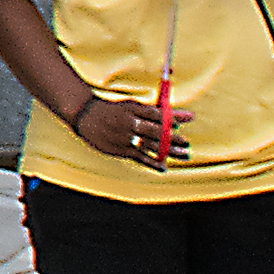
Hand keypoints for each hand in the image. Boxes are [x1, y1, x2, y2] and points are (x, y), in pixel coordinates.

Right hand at [62, 92, 184, 167]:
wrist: (86, 116)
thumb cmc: (113, 110)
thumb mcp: (130, 106)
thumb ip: (149, 111)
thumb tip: (170, 114)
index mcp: (133, 109)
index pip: (156, 114)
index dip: (171, 118)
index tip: (185, 121)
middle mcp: (130, 123)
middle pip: (156, 131)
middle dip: (173, 138)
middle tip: (187, 143)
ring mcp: (125, 138)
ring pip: (151, 146)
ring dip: (169, 151)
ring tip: (184, 155)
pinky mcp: (121, 150)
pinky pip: (139, 158)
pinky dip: (152, 163)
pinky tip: (163, 167)